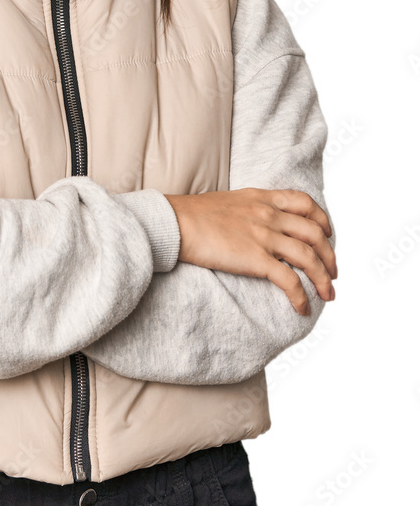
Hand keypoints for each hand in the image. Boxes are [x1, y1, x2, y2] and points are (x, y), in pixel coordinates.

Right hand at [165, 187, 336, 315]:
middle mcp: (268, 214)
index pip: (305, 203)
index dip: (322, 220)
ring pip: (309, 257)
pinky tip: (302, 307)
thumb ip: (249, 208)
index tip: (328, 234)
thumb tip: (256, 222)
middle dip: (330, 255)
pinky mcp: (255, 259)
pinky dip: (301, 295)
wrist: (174, 222)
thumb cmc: (193, 214)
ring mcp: (264, 236)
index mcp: (262, 198)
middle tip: (332, 273)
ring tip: (328, 294)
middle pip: (315, 233)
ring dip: (324, 278)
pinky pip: (289, 280)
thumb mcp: (229, 201)